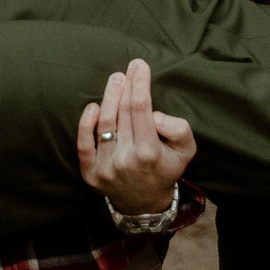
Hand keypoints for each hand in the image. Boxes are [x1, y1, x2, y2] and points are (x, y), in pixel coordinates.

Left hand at [77, 59, 196, 216]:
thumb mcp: (186, 151)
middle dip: (126, 85)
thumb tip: (155, 114)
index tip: (140, 66)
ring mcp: (106, 167)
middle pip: (122, 112)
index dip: (139, 83)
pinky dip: (85, 124)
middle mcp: (126, 160)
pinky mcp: (90, 173)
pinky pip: (83, 145)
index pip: (141, 108)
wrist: (145, 203)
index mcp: (149, 152)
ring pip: (104, 123)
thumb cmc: (166, 168)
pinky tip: (93, 106)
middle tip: (129, 67)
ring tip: (115, 79)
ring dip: (108, 97)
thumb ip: (179, 129)